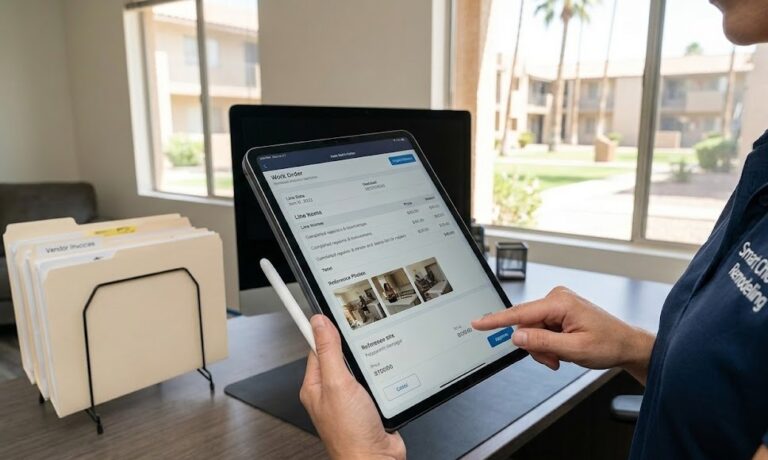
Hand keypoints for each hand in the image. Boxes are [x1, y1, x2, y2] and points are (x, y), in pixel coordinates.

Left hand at [300, 315, 405, 459]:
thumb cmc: (350, 434)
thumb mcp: (337, 384)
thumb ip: (328, 352)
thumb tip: (318, 323)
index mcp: (315, 385)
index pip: (317, 347)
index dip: (325, 329)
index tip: (331, 311)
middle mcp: (331, 391)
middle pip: (341, 355)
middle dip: (353, 347)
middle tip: (362, 339)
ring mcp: (351, 398)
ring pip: (361, 367)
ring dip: (371, 363)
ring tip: (375, 362)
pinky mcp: (370, 403)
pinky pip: (376, 380)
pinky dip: (383, 376)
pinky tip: (387, 375)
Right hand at [472, 286, 654, 383]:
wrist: (626, 344)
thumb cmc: (609, 344)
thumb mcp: (574, 350)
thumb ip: (543, 343)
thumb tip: (517, 336)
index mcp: (560, 303)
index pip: (520, 313)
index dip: (497, 320)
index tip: (478, 323)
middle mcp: (557, 298)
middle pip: (526, 325)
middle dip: (535, 346)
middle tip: (553, 361)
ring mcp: (558, 303)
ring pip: (532, 329)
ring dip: (542, 347)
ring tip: (560, 357)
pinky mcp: (558, 311)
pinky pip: (541, 328)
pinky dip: (548, 343)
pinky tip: (561, 350)